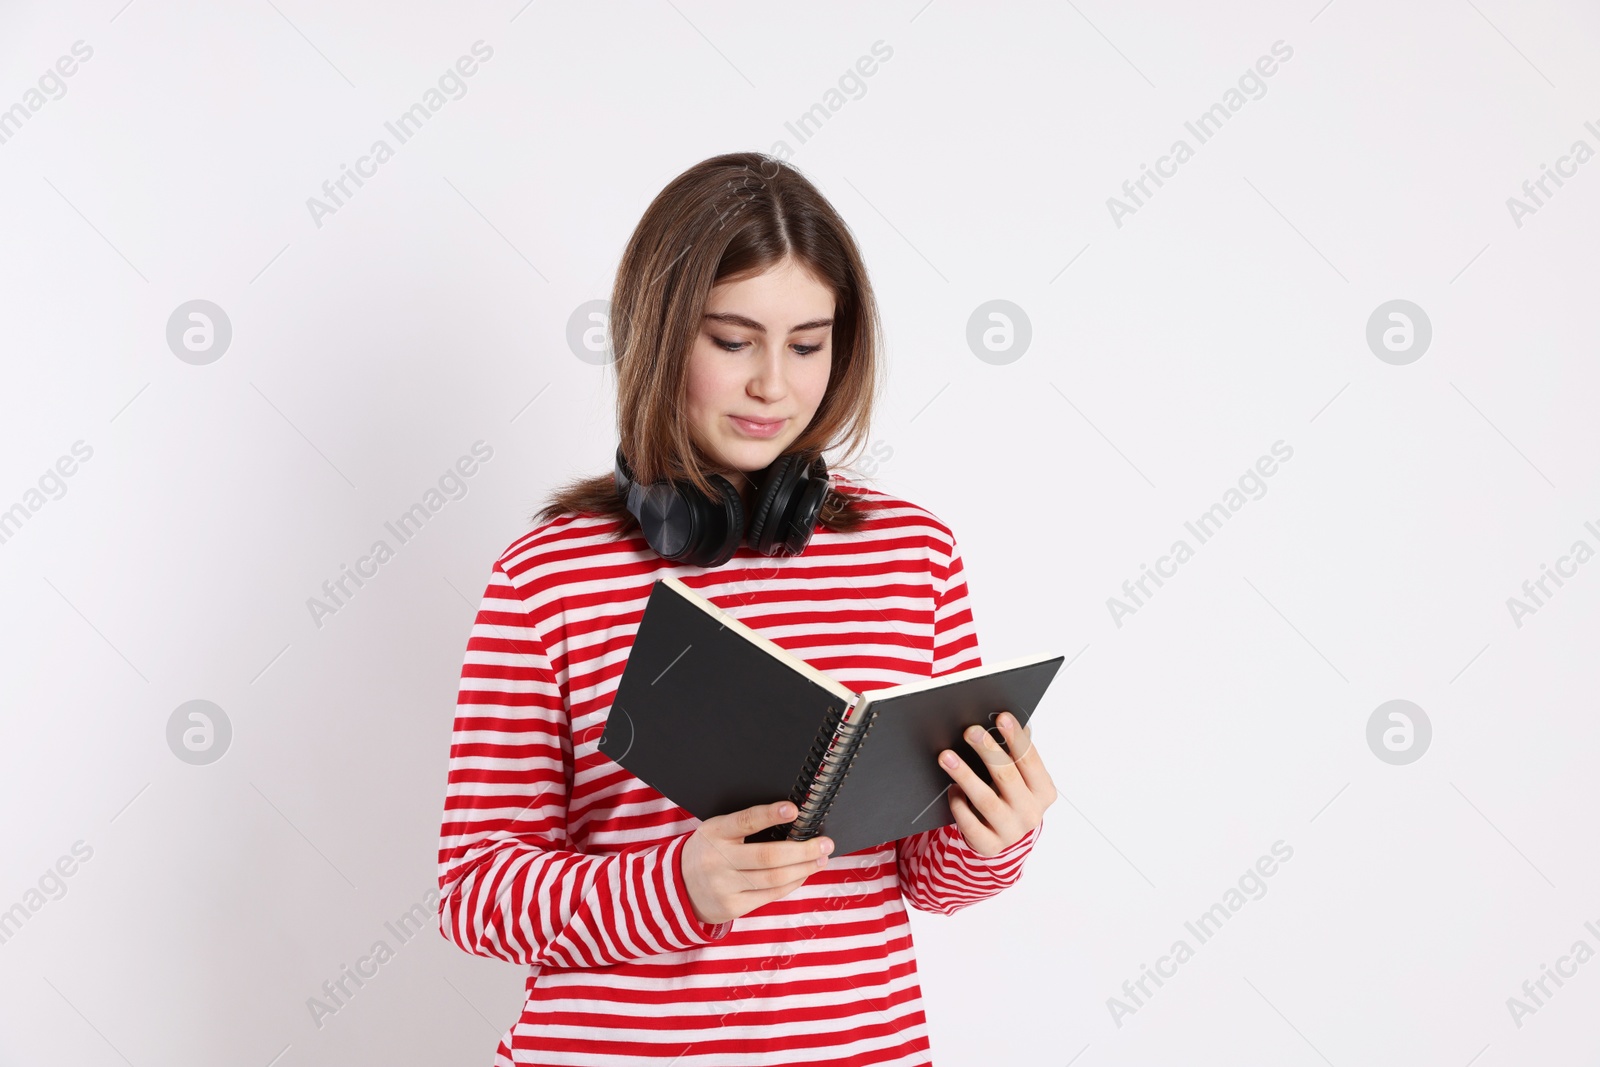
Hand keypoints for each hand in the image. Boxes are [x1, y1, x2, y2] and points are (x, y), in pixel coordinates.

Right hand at [681, 801, 833, 925]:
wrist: (679, 886)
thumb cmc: (709, 851)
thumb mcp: (717, 830)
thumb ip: (745, 825)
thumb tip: (791, 820)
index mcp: (715, 833)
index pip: (746, 821)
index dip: (770, 815)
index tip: (793, 810)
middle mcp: (719, 860)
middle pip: (768, 856)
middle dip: (802, 850)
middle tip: (825, 843)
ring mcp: (725, 886)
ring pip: (774, 879)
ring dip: (804, 868)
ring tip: (821, 858)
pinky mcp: (733, 907)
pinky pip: (771, 895)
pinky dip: (793, 884)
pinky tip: (803, 874)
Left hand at [937, 711, 1056, 856]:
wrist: (1005, 836)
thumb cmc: (1011, 796)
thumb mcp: (1020, 777)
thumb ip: (1015, 753)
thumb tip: (1006, 720)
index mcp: (1043, 791)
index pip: (1030, 760)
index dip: (1016, 738)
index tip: (1001, 717)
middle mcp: (1030, 813)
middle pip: (1007, 777)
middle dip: (988, 751)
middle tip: (970, 731)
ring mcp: (1010, 832)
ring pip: (986, 800)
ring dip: (965, 775)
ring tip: (946, 756)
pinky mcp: (989, 846)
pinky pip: (970, 824)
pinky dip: (959, 805)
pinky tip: (951, 790)